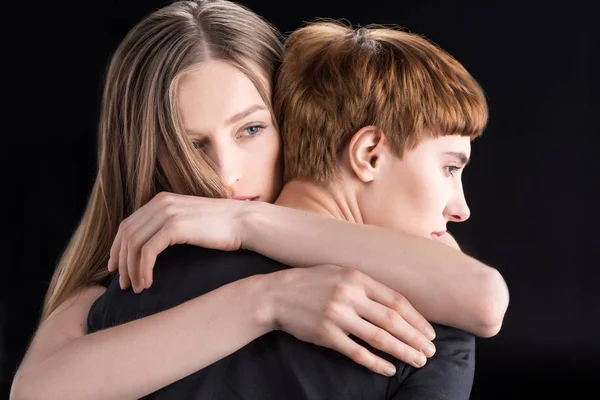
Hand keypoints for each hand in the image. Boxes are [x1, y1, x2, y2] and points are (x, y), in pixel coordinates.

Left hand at [108, 192, 246, 292]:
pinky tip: (148, 283)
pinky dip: (143, 269)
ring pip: (134, 244)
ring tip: (136, 288)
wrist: (244, 222)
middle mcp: (160, 203)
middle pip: (126, 235)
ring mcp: (167, 213)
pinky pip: (148, 251)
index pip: (128, 225)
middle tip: (123, 283)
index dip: (117, 248)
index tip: (116, 268)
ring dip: (131, 269)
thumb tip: (152, 248)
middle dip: (120, 261)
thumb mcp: (189, 221)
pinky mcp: (175, 227)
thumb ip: (169, 227)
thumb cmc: (222, 228)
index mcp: (161, 201)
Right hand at [267, 264, 436, 375]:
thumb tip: (395, 303)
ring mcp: (337, 315)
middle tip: (430, 351)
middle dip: (415, 337)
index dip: (416, 318)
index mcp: (356, 277)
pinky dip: (375, 362)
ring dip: (402, 351)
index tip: (429, 332)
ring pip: (378, 337)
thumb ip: (365, 284)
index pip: (396, 300)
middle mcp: (349, 295)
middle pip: (392, 320)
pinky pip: (356, 352)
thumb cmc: (311, 283)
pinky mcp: (325, 334)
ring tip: (418, 361)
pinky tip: (389, 369)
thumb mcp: (339, 272)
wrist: (276, 295)